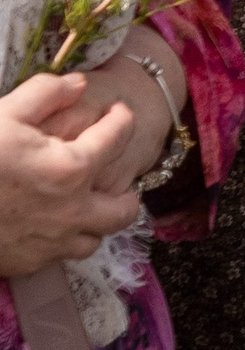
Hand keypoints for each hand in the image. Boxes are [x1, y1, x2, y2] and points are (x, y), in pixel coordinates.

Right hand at [0, 73, 142, 271]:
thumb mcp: (4, 112)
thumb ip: (46, 92)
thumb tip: (78, 84)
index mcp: (72, 168)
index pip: (118, 137)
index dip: (121, 118)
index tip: (117, 113)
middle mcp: (72, 212)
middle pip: (124, 209)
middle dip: (128, 191)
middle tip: (116, 176)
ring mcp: (52, 244)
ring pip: (95, 238)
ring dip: (96, 221)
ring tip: (85, 203)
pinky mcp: (29, 264)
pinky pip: (62, 256)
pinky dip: (65, 240)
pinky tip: (50, 224)